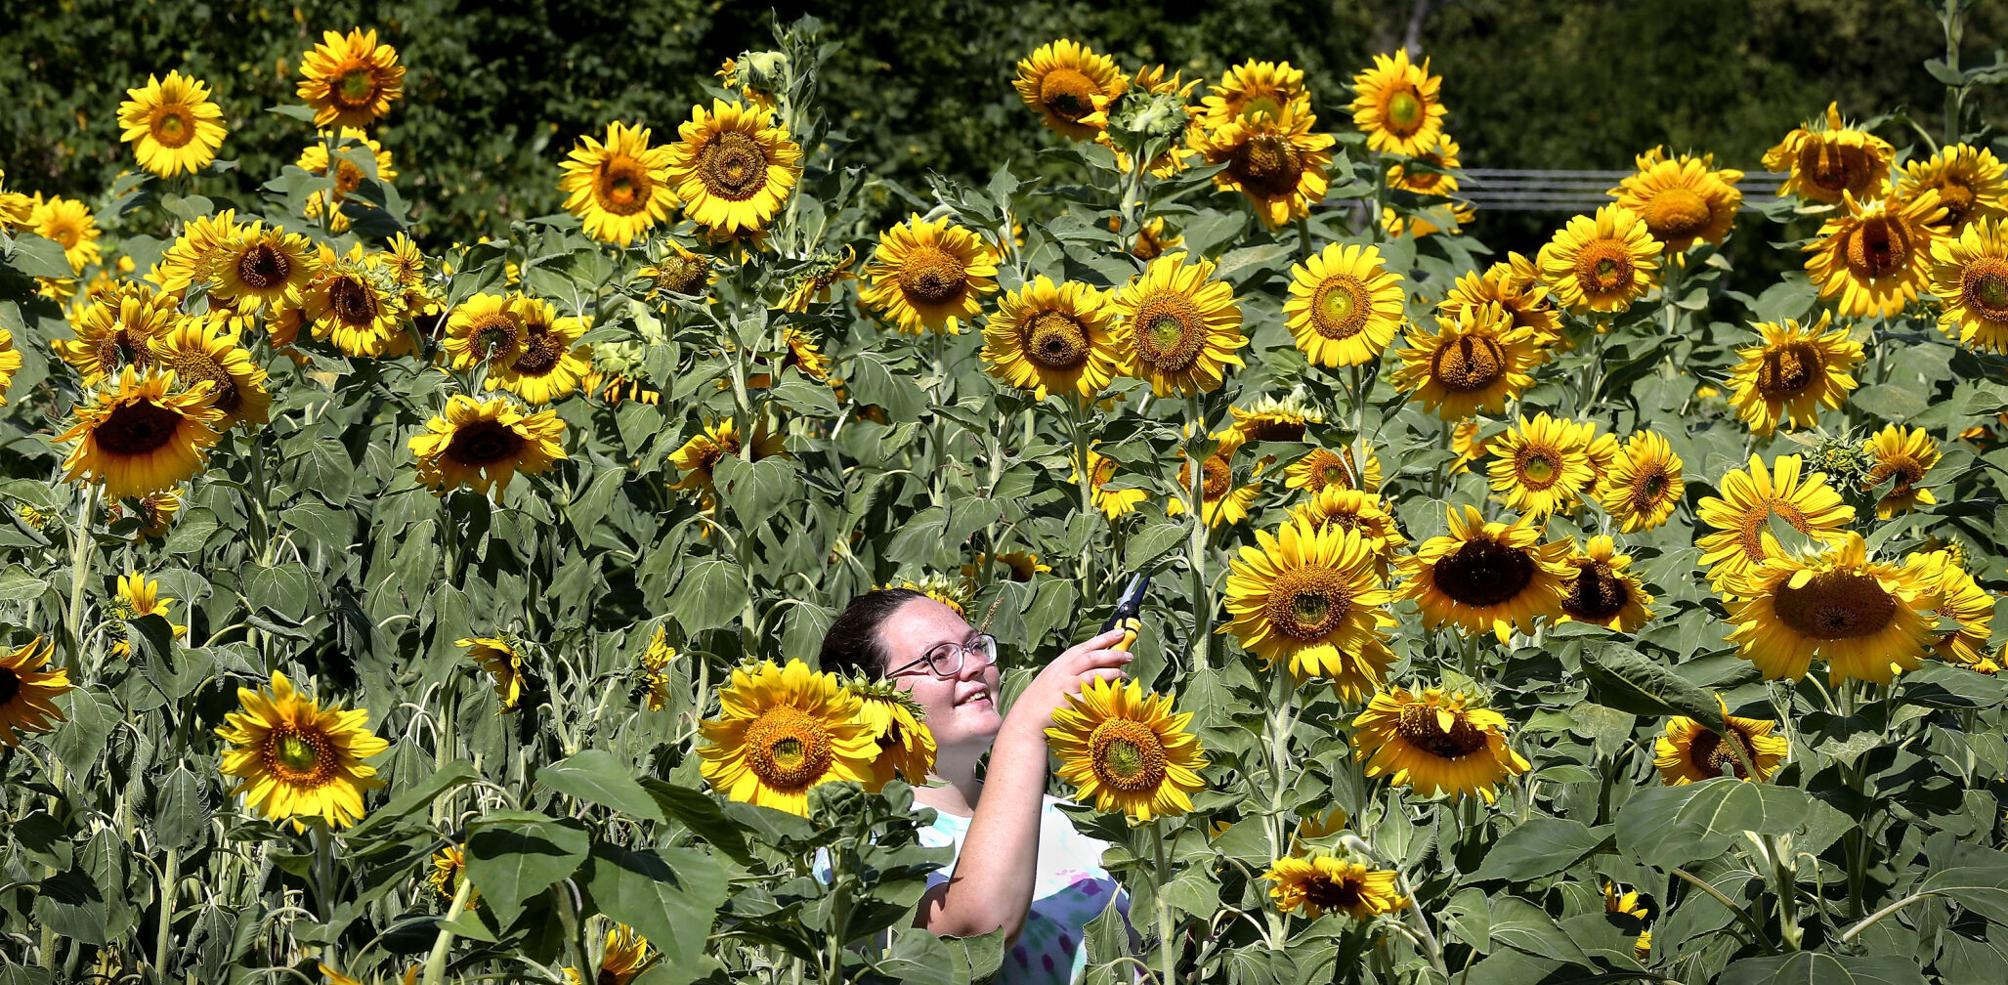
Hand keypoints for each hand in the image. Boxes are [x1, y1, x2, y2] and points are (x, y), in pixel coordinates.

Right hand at [1001, 627, 1132, 734]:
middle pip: (1091, 657)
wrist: (1027, 716)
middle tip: (1129, 655)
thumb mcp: (1055, 675)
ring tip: (1124, 674)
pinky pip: (1090, 695)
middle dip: (1112, 654)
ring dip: (1111, 673)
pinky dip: (1102, 693)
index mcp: (1062, 662)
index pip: (1086, 646)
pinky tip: (1112, 693)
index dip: (1104, 638)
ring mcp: (1066, 686)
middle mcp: (1064, 671)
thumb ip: (1073, 667)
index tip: (1120, 632)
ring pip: (1092, 674)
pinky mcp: (1069, 702)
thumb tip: (1100, 661)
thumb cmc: (1043, 696)